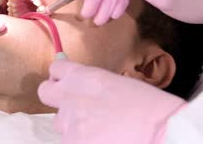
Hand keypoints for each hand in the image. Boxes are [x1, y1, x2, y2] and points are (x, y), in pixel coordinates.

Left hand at [38, 60, 185, 143]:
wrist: (160, 131)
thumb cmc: (149, 107)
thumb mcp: (118, 83)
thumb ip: (93, 83)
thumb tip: (81, 85)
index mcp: (81, 77)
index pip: (55, 69)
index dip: (62, 77)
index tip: (68, 83)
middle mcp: (68, 96)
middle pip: (45, 92)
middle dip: (56, 98)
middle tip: (73, 107)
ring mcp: (68, 122)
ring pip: (61, 123)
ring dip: (74, 126)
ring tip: (100, 130)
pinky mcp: (71, 142)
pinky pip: (70, 141)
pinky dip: (82, 141)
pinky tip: (102, 140)